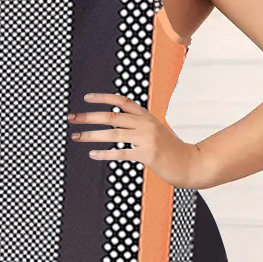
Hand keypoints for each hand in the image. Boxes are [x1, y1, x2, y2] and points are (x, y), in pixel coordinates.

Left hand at [68, 92, 205, 188]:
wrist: (191, 163)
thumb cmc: (171, 149)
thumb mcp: (156, 131)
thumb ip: (138, 125)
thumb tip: (114, 123)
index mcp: (147, 117)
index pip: (122, 102)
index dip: (103, 98)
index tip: (86, 98)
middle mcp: (146, 124)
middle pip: (112, 116)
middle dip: (89, 116)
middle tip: (72, 118)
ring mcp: (147, 139)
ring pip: (113, 134)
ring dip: (91, 135)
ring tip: (76, 136)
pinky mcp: (148, 154)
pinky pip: (121, 153)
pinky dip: (105, 153)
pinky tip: (93, 154)